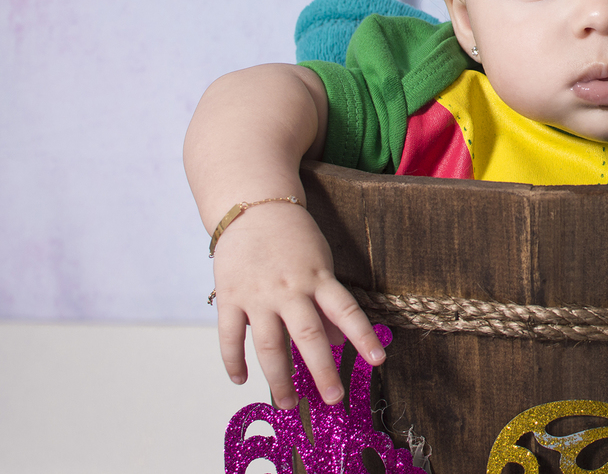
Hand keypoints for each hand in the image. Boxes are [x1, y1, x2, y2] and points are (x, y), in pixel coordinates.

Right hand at [210, 200, 385, 408]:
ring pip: (268, 346)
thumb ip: (326, 302)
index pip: (347, 312)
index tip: (378, 361)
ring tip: (287, 403)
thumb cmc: (293, 236)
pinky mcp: (230, 297)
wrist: (253, 205)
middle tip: (333, 399)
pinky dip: (233, 361)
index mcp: (318, 278)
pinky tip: (241, 380)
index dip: (363, 337)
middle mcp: (290, 289)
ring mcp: (257, 295)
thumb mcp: (320, 261)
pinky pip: (229, 336)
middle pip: (308, 336)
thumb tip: (337, 341)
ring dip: (279, 378)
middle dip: (322, 371)